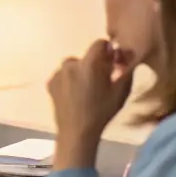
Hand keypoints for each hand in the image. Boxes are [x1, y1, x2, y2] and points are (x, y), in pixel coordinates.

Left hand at [48, 40, 134, 168]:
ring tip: (85, 91)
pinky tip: (74, 96)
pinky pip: (62, 76)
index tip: (111, 63)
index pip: (99, 43)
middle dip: (93, 64)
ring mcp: (58, 73)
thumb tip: (125, 56)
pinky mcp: (50, 83)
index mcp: (89, 63)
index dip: (107, 51)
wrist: (77, 132)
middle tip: (99, 82)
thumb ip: (125, 70)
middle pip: (86, 56)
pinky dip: (68, 81)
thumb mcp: (121, 92)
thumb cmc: (102, 112)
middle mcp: (71, 64)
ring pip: (73, 66)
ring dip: (79, 73)